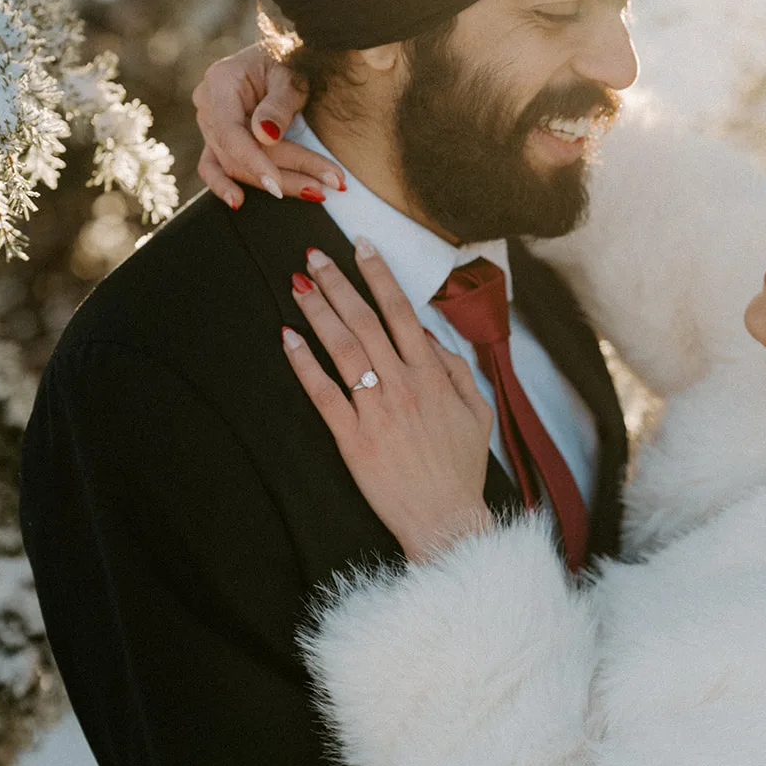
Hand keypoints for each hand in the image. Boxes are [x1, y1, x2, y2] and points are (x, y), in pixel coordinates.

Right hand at [193, 43, 345, 208]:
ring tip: (317, 191)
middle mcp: (208, 104)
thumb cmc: (288, 59)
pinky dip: (224, 185)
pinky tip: (239, 202)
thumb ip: (278, 104)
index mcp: (220, 82)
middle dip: (285, 174)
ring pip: (236, 164)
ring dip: (277, 182)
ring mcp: (210, 122)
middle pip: (239, 153)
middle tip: (329, 185)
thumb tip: (264, 136)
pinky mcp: (219, 137)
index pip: (230, 132)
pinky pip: (214, 165)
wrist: (283, 54)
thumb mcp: (291, 75)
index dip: (254, 160)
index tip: (278, 183)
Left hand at [281, 238, 493, 562]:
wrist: (445, 519)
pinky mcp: (352, 438)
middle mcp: (404, 385)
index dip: (379, 275)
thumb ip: (454, 369)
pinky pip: (323, 393)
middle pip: (365, 321)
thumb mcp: (477, 411)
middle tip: (313, 254)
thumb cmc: (460, 468)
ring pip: (342, 348)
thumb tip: (427, 335)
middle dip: (338, 282)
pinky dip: (303, 363)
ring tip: (298, 283)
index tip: (361, 247)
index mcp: (434, 375)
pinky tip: (287, 338)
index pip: (401, 311)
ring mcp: (376, 410)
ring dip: (318, 311)